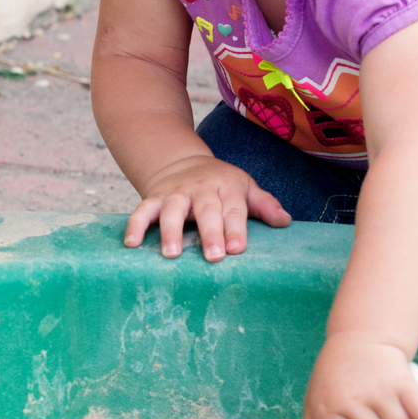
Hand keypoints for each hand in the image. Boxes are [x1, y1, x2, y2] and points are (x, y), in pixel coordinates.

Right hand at [124, 154, 289, 261]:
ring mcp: (176, 192)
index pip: (233, 208)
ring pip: (172, 209)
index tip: (237, 249)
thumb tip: (286, 221)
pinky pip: (142, 209)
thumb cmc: (220, 183)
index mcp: (227, 186)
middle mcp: (201, 188)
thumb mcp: (244, 187)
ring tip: (171, 254)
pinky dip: (135, 224)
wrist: (182, 162)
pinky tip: (132, 243)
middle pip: (206, 209)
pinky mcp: (154, 197)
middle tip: (214, 257)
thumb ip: (264, 204)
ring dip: (171, 230)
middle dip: (210, 232)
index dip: (236, 228)